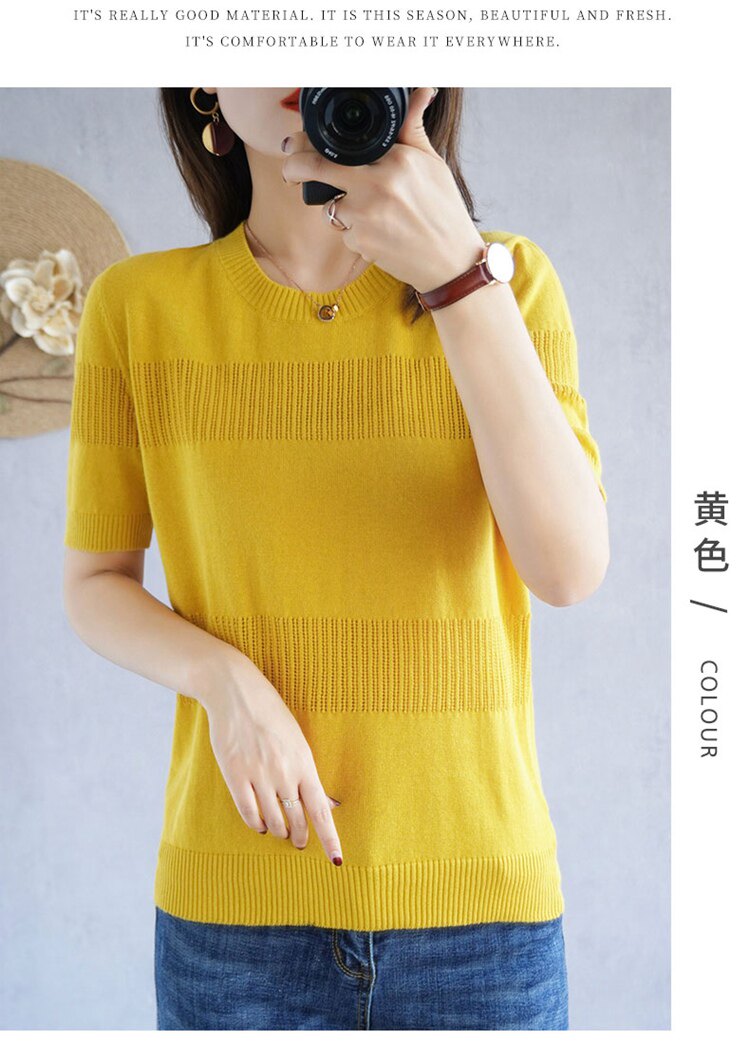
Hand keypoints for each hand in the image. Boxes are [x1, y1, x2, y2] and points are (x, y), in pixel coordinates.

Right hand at [202, 659, 343, 864]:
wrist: (236, 692)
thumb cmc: (271, 715)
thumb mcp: (297, 740)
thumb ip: (309, 774)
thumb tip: (329, 804)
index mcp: (304, 762)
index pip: (321, 810)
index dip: (330, 838)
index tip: (337, 860)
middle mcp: (284, 772)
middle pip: (297, 821)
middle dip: (300, 837)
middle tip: (298, 842)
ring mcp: (258, 775)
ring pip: (273, 821)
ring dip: (278, 832)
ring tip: (279, 831)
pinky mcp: (234, 774)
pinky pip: (248, 813)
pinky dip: (257, 824)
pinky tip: (260, 823)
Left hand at [280, 87, 485, 293]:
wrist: (451, 261)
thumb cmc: (444, 211)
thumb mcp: (432, 163)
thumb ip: (413, 128)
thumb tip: (420, 90)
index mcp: (395, 160)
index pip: (339, 145)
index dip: (310, 143)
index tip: (297, 144)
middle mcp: (376, 185)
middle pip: (314, 169)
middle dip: (293, 168)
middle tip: (289, 171)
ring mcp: (365, 216)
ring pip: (328, 206)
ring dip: (338, 208)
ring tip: (370, 212)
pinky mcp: (360, 243)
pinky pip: (343, 233)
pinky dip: (354, 233)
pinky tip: (379, 234)